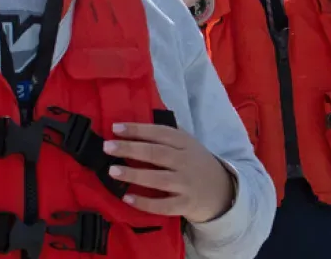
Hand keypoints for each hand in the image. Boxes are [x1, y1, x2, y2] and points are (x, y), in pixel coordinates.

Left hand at [103, 122, 234, 223]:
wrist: (222, 191)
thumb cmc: (197, 164)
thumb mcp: (189, 144)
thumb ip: (169, 135)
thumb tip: (138, 125)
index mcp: (185, 143)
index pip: (160, 133)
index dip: (138, 130)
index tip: (115, 128)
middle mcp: (186, 161)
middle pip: (156, 153)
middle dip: (131, 149)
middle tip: (107, 146)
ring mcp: (186, 184)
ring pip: (158, 178)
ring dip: (134, 174)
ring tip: (112, 170)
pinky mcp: (186, 204)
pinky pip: (163, 205)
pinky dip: (145, 203)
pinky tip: (127, 198)